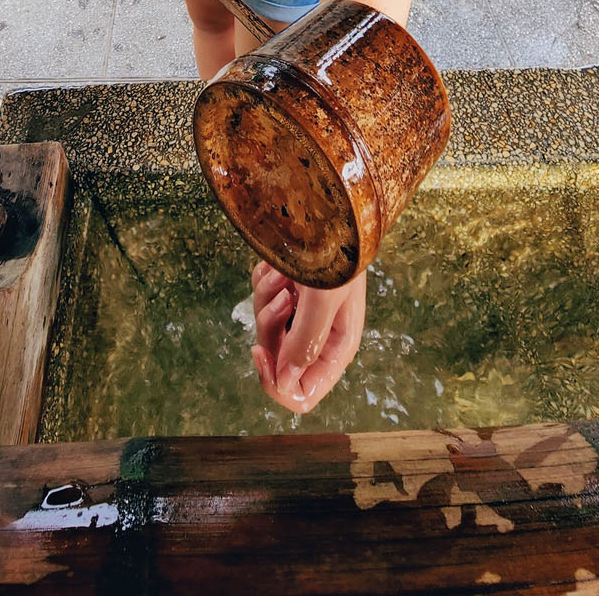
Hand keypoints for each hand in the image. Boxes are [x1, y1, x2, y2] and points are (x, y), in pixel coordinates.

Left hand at [250, 260, 365, 413]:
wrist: (330, 203)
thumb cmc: (338, 250)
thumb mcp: (326, 299)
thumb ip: (306, 343)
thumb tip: (286, 384)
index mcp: (335, 349)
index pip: (302, 394)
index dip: (276, 383)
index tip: (261, 352)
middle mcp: (318, 336)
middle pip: (277, 360)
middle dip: (270, 328)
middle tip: (282, 296)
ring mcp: (301, 311)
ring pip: (266, 328)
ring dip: (267, 299)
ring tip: (284, 273)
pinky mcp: (287, 288)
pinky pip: (260, 299)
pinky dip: (264, 281)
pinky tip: (279, 264)